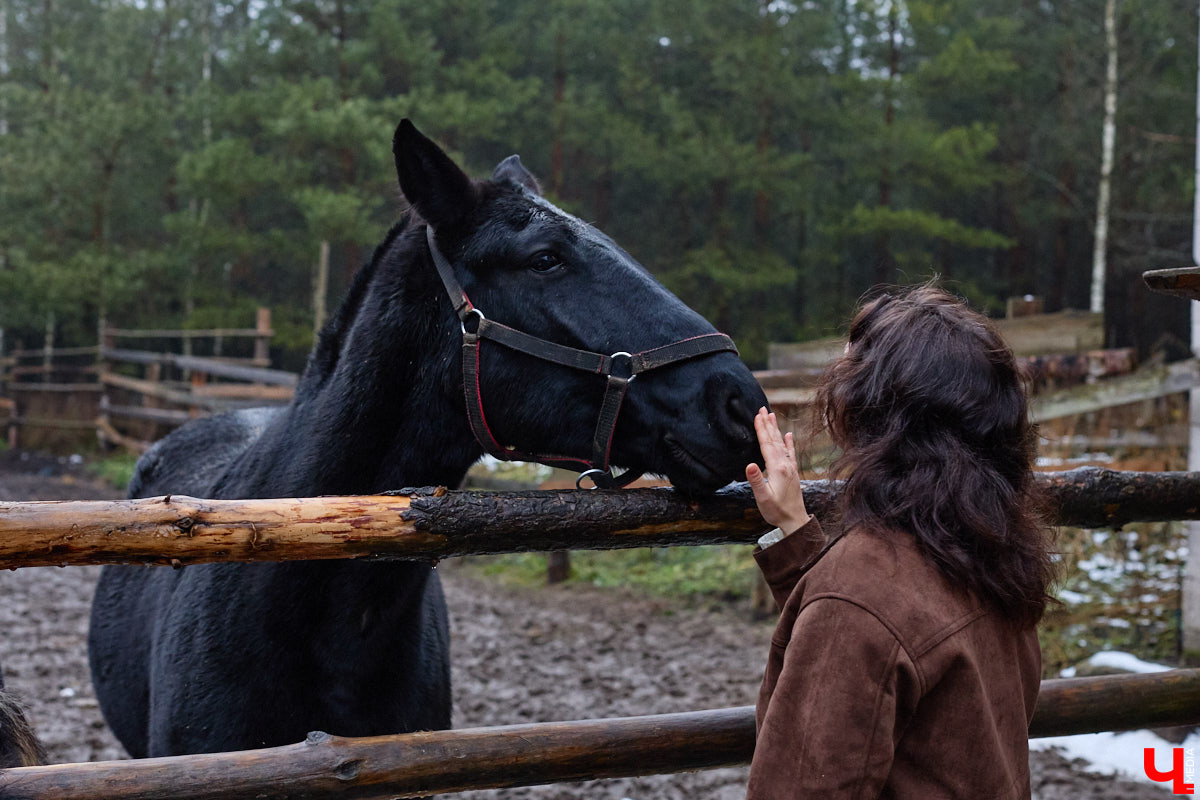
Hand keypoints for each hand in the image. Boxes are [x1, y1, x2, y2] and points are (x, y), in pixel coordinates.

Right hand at [745, 407, 810, 535]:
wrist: (795, 520)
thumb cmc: (777, 511)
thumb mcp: (763, 498)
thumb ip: (756, 481)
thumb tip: (749, 464)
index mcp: (777, 469)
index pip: (767, 445)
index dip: (761, 429)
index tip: (757, 415)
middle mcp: (786, 465)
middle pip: (775, 440)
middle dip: (768, 424)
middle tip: (762, 408)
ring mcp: (791, 468)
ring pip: (782, 444)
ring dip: (776, 429)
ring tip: (772, 416)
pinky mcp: (793, 473)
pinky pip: (791, 453)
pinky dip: (789, 443)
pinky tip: (789, 435)